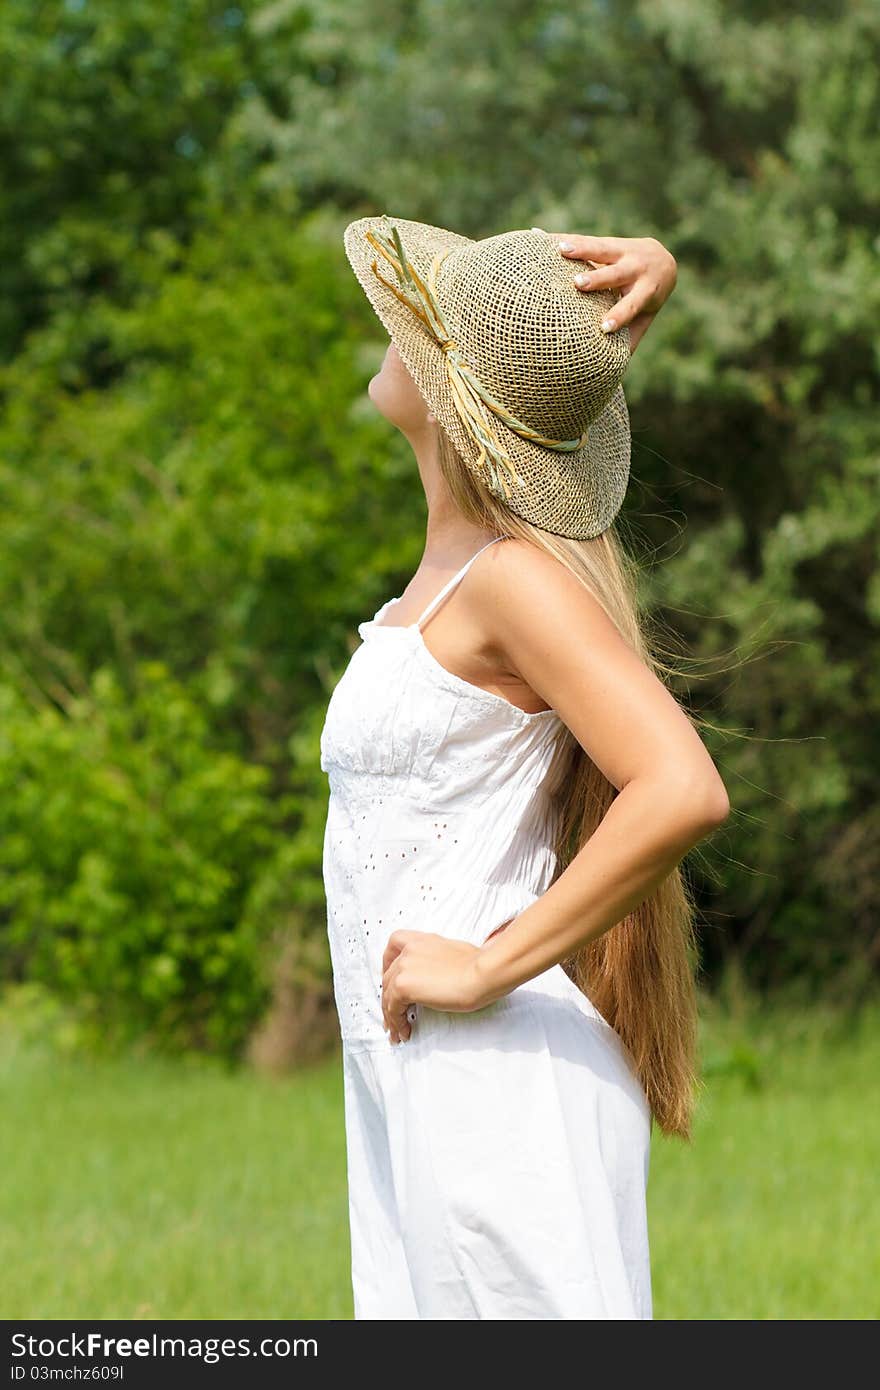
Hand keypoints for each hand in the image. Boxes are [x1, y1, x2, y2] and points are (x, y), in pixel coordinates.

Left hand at [381, 929, 483, 1043]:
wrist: (482, 974)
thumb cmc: (478, 966)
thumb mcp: (454, 954)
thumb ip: (438, 960)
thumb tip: (437, 975)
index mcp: (422, 940)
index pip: (395, 944)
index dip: (389, 964)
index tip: (391, 979)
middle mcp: (409, 950)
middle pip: (388, 975)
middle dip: (388, 996)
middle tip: (393, 1013)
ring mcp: (404, 967)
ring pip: (387, 994)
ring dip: (390, 1015)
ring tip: (397, 1032)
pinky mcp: (404, 986)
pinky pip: (392, 1008)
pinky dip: (396, 1022)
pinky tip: (405, 1032)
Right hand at [538, 230, 677, 352]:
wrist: (662, 260)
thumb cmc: (648, 298)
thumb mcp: (645, 316)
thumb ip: (632, 335)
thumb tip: (616, 367)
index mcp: (646, 291)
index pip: (632, 305)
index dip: (619, 316)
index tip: (605, 328)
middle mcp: (636, 268)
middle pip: (616, 273)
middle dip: (598, 278)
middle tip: (579, 283)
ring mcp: (623, 251)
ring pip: (602, 248)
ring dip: (581, 249)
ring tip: (560, 250)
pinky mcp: (609, 241)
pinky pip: (586, 238)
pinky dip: (566, 239)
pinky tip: (544, 237)